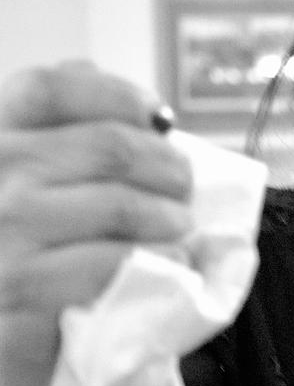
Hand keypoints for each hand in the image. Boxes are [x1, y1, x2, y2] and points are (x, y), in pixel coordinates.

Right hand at [0, 61, 192, 385]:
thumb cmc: (18, 273)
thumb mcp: (28, 198)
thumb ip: (64, 143)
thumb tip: (147, 117)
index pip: (50, 86)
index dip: (117, 94)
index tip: (157, 119)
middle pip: (107, 145)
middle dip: (167, 167)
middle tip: (184, 191)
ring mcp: (0, 241)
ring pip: (122, 205)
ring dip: (172, 220)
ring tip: (179, 234)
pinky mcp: (22, 298)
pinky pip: (115, 265)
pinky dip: (160, 265)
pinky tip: (169, 270)